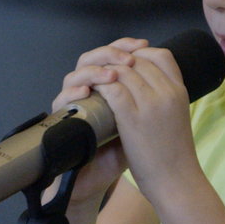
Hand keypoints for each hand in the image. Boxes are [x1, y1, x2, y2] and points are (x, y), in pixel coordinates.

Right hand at [48, 38, 150, 205]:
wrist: (108, 178)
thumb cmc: (130, 152)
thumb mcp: (146, 120)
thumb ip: (147, 95)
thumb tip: (162, 69)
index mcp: (108, 87)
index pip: (110, 54)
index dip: (124, 46)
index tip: (142, 45)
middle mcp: (90, 90)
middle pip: (92, 57)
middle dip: (109, 52)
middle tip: (127, 58)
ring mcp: (75, 103)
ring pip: (76, 73)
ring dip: (93, 70)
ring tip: (110, 76)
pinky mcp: (63, 119)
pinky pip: (62, 98)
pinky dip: (72, 92)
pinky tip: (85, 91)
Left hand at [94, 44, 202, 199]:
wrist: (177, 182)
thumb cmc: (174, 155)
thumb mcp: (177, 117)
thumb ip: (164, 98)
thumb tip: (144, 85)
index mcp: (180, 91)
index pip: (162, 55)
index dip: (141, 54)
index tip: (128, 63)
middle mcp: (168, 93)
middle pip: (138, 61)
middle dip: (118, 62)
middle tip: (104, 71)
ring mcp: (151, 104)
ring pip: (123, 71)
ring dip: (105, 72)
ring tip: (95, 80)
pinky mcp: (133, 118)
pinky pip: (112, 89)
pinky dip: (100, 85)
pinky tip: (93, 91)